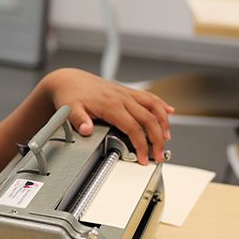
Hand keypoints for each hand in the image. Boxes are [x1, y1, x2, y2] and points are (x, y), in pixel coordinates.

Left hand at [41, 68, 172, 164]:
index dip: (142, 144)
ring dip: (163, 122)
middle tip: (159, 155)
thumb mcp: (70, 109)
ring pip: (153, 105)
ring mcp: (126, 93)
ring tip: (167, 137)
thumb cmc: (70, 95)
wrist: (69, 80)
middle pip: (149, 119)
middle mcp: (122, 98)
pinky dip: (161, 105)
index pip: (133, 127)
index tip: (145, 158)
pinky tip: (169, 111)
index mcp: (111, 104)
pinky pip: (149, 97)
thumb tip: (86, 129)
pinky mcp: (127, 91)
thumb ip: (79, 120)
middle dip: (157, 139)